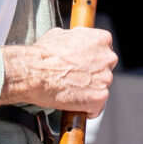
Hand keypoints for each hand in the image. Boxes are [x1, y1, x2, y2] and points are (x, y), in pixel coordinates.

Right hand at [1, 26, 115, 115]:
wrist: (34, 72)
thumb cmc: (44, 54)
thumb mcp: (61, 35)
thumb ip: (76, 39)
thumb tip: (74, 41)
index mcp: (102, 39)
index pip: (104, 51)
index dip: (91, 60)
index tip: (81, 65)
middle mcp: (108, 58)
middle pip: (105, 70)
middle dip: (92, 75)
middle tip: (74, 79)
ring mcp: (105, 78)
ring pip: (101, 88)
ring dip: (89, 92)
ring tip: (69, 91)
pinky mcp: (100, 97)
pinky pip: (96, 107)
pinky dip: (85, 109)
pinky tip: (72, 105)